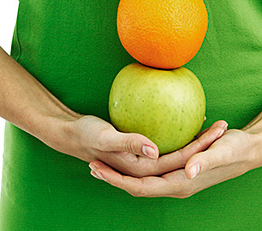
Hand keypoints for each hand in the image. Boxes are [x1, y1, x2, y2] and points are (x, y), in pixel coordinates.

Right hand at [47, 115, 225, 177]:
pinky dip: (177, 137)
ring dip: (194, 143)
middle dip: (204, 146)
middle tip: (222, 127)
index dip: (198, 147)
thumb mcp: (105, 136)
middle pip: (182, 159)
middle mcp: (145, 169)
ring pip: (175, 154)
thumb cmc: (86, 134)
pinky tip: (184, 122)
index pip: (177, 160)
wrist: (70, 135)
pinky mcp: (140, 153)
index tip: (214, 131)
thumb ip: (129, 142)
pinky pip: (165, 146)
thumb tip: (154, 148)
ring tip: (212, 126)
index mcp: (140, 169)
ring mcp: (142, 162)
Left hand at [88, 125, 261, 197]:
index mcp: (180, 184)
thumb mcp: (222, 151)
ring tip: (98, 163)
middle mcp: (174, 185)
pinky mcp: (175, 171)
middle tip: (90, 166)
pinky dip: (131, 169)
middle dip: (112, 179)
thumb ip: (204, 161)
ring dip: (119, 175)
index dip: (117, 180)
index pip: (141, 188)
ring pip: (140, 181)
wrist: (248, 150)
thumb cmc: (236, 148)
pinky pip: (148, 173)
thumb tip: (186, 172)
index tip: (97, 169)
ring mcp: (174, 179)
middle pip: (136, 187)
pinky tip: (121, 156)